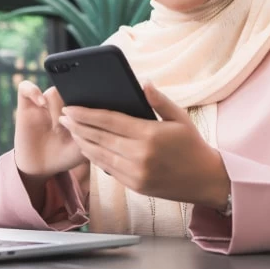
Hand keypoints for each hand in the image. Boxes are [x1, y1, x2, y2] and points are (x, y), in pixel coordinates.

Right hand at [13, 81, 87, 179]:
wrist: (43, 168)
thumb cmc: (66, 155)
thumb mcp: (85, 144)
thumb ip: (89, 127)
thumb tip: (90, 110)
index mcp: (76, 108)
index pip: (84, 92)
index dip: (88, 102)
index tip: (88, 120)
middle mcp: (60, 103)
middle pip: (70, 90)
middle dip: (73, 108)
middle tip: (72, 128)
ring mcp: (42, 104)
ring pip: (52, 91)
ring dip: (57, 108)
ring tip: (57, 129)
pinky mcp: (26, 106)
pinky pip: (25, 87)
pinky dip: (33, 91)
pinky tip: (42, 104)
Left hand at [58, 80, 229, 210]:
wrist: (206, 180)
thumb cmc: (192, 145)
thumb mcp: (180, 118)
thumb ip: (159, 100)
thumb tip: (143, 82)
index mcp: (149, 135)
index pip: (109, 121)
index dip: (86, 114)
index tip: (70, 108)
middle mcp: (139, 155)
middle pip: (99, 137)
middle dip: (77, 126)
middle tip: (63, 116)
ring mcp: (135, 173)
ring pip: (99, 155)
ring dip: (82, 142)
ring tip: (70, 130)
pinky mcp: (134, 186)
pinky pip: (108, 170)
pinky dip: (94, 158)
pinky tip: (87, 148)